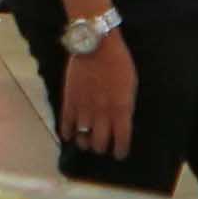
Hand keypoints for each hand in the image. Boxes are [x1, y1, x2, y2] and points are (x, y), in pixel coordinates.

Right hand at [60, 33, 137, 159]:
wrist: (95, 44)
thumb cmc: (118, 61)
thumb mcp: (131, 85)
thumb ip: (126, 105)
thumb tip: (122, 120)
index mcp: (121, 109)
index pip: (122, 139)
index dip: (121, 150)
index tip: (120, 154)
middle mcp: (102, 113)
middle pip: (100, 143)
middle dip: (102, 148)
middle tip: (102, 146)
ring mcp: (84, 108)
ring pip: (82, 138)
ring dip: (85, 143)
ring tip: (86, 143)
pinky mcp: (69, 101)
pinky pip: (66, 124)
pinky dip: (67, 133)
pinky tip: (69, 135)